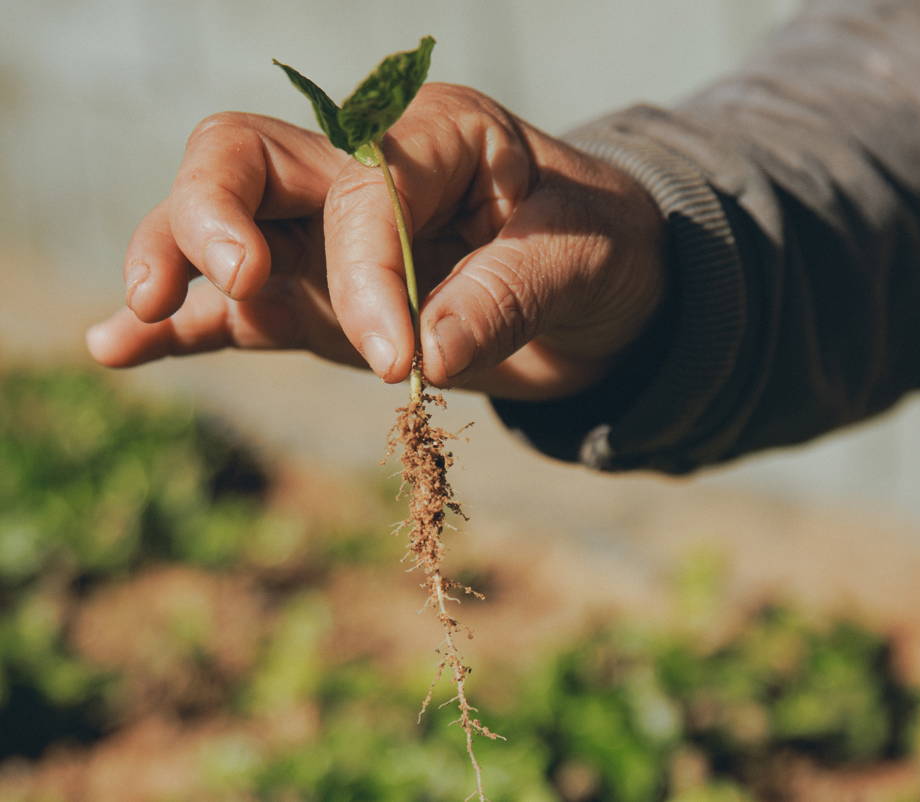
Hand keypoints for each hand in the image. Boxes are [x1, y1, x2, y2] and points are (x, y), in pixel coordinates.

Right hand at [86, 84, 664, 400]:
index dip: (368, 276)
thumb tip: (426, 351)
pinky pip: (236, 305)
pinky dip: (183, 326)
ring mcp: (328, 238)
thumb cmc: (600, 249)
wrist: (608, 290)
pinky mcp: (319, 300)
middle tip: (240, 285)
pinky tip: (123, 347)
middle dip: (214, 215)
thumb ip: (506, 295)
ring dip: (173, 261)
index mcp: (434, 137)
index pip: (362, 193)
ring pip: (218, 225)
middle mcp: (362, 173)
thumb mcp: (580, 259)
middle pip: (244, 158)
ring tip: (140, 316)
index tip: (405, 361)